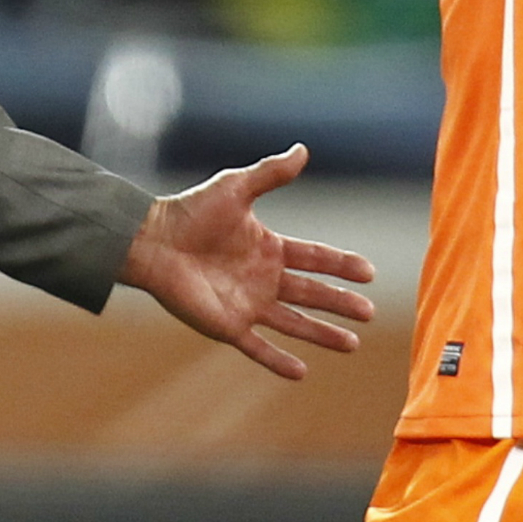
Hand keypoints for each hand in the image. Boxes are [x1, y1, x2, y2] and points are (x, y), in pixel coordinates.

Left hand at [118, 144, 376, 379]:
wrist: (152, 241)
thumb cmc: (191, 212)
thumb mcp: (236, 187)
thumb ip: (270, 174)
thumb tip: (302, 149)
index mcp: (268, 248)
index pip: (314, 258)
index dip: (341, 264)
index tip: (369, 272)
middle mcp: (263, 278)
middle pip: (311, 293)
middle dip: (340, 303)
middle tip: (369, 313)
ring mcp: (247, 304)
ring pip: (294, 323)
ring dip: (321, 334)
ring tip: (351, 345)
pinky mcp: (227, 325)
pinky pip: (258, 347)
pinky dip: (278, 360)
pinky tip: (301, 372)